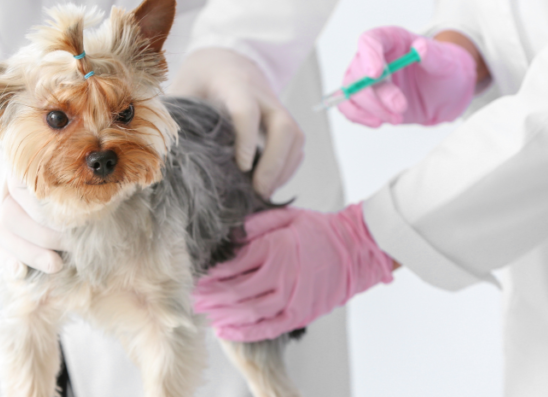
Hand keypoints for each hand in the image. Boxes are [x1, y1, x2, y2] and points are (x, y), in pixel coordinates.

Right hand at [0, 114, 66, 275]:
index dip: (51, 214)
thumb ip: (73, 174)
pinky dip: (5, 258)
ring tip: (56, 264)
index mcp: (19, 164)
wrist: (4, 148)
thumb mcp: (56, 157)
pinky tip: (21, 272)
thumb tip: (107, 196)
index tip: (78, 226)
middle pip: (11, 216)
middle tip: (73, 248)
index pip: (28, 192)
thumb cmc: (46, 159)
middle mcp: (1, 183)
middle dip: (45, 238)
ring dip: (29, 252)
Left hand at [169, 48, 304, 197]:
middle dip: (275, 161)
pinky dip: (288, 167)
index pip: (247, 110)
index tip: (241, 167)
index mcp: (233, 84)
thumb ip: (177, 117)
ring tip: (264, 194)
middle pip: (284, 126)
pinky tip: (271, 185)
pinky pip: (296, 144)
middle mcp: (262, 94)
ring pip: (295, 137)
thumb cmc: (199, 79)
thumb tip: (159, 154)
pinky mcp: (283, 119)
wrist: (225, 58)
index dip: (246, 139)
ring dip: (284, 169)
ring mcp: (276, 106)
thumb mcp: (183, 89)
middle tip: (258, 191)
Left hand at [192, 204, 394, 341]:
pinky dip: (243, 331)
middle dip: (209, 296)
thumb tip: (227, 234)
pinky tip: (225, 330)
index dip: (210, 273)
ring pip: (246, 313)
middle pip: (233, 292)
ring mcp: (291, 299)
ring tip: (204, 312)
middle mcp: (280, 277)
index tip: (196, 274)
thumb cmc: (319, 230)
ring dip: (221, 314)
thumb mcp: (284, 216)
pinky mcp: (299, 315)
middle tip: (191, 297)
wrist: (356, 250)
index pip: (232, 266)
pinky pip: (266, 328)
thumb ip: (253, 224)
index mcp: (274, 250)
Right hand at [338, 27, 478, 126]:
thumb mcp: (446, 61)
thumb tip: (420, 48)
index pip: (369, 41)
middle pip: (358, 71)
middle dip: (377, 93)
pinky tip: (378, 122)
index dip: (368, 56)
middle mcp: (373, 57)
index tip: (375, 74)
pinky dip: (359, 117)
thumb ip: (432, 55)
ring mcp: (366, 80)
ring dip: (373, 108)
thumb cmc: (444, 71)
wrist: (444, 95)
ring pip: (352, 92)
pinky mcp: (365, 100)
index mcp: (390, 40)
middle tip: (400, 106)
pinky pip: (348, 107)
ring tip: (397, 118)